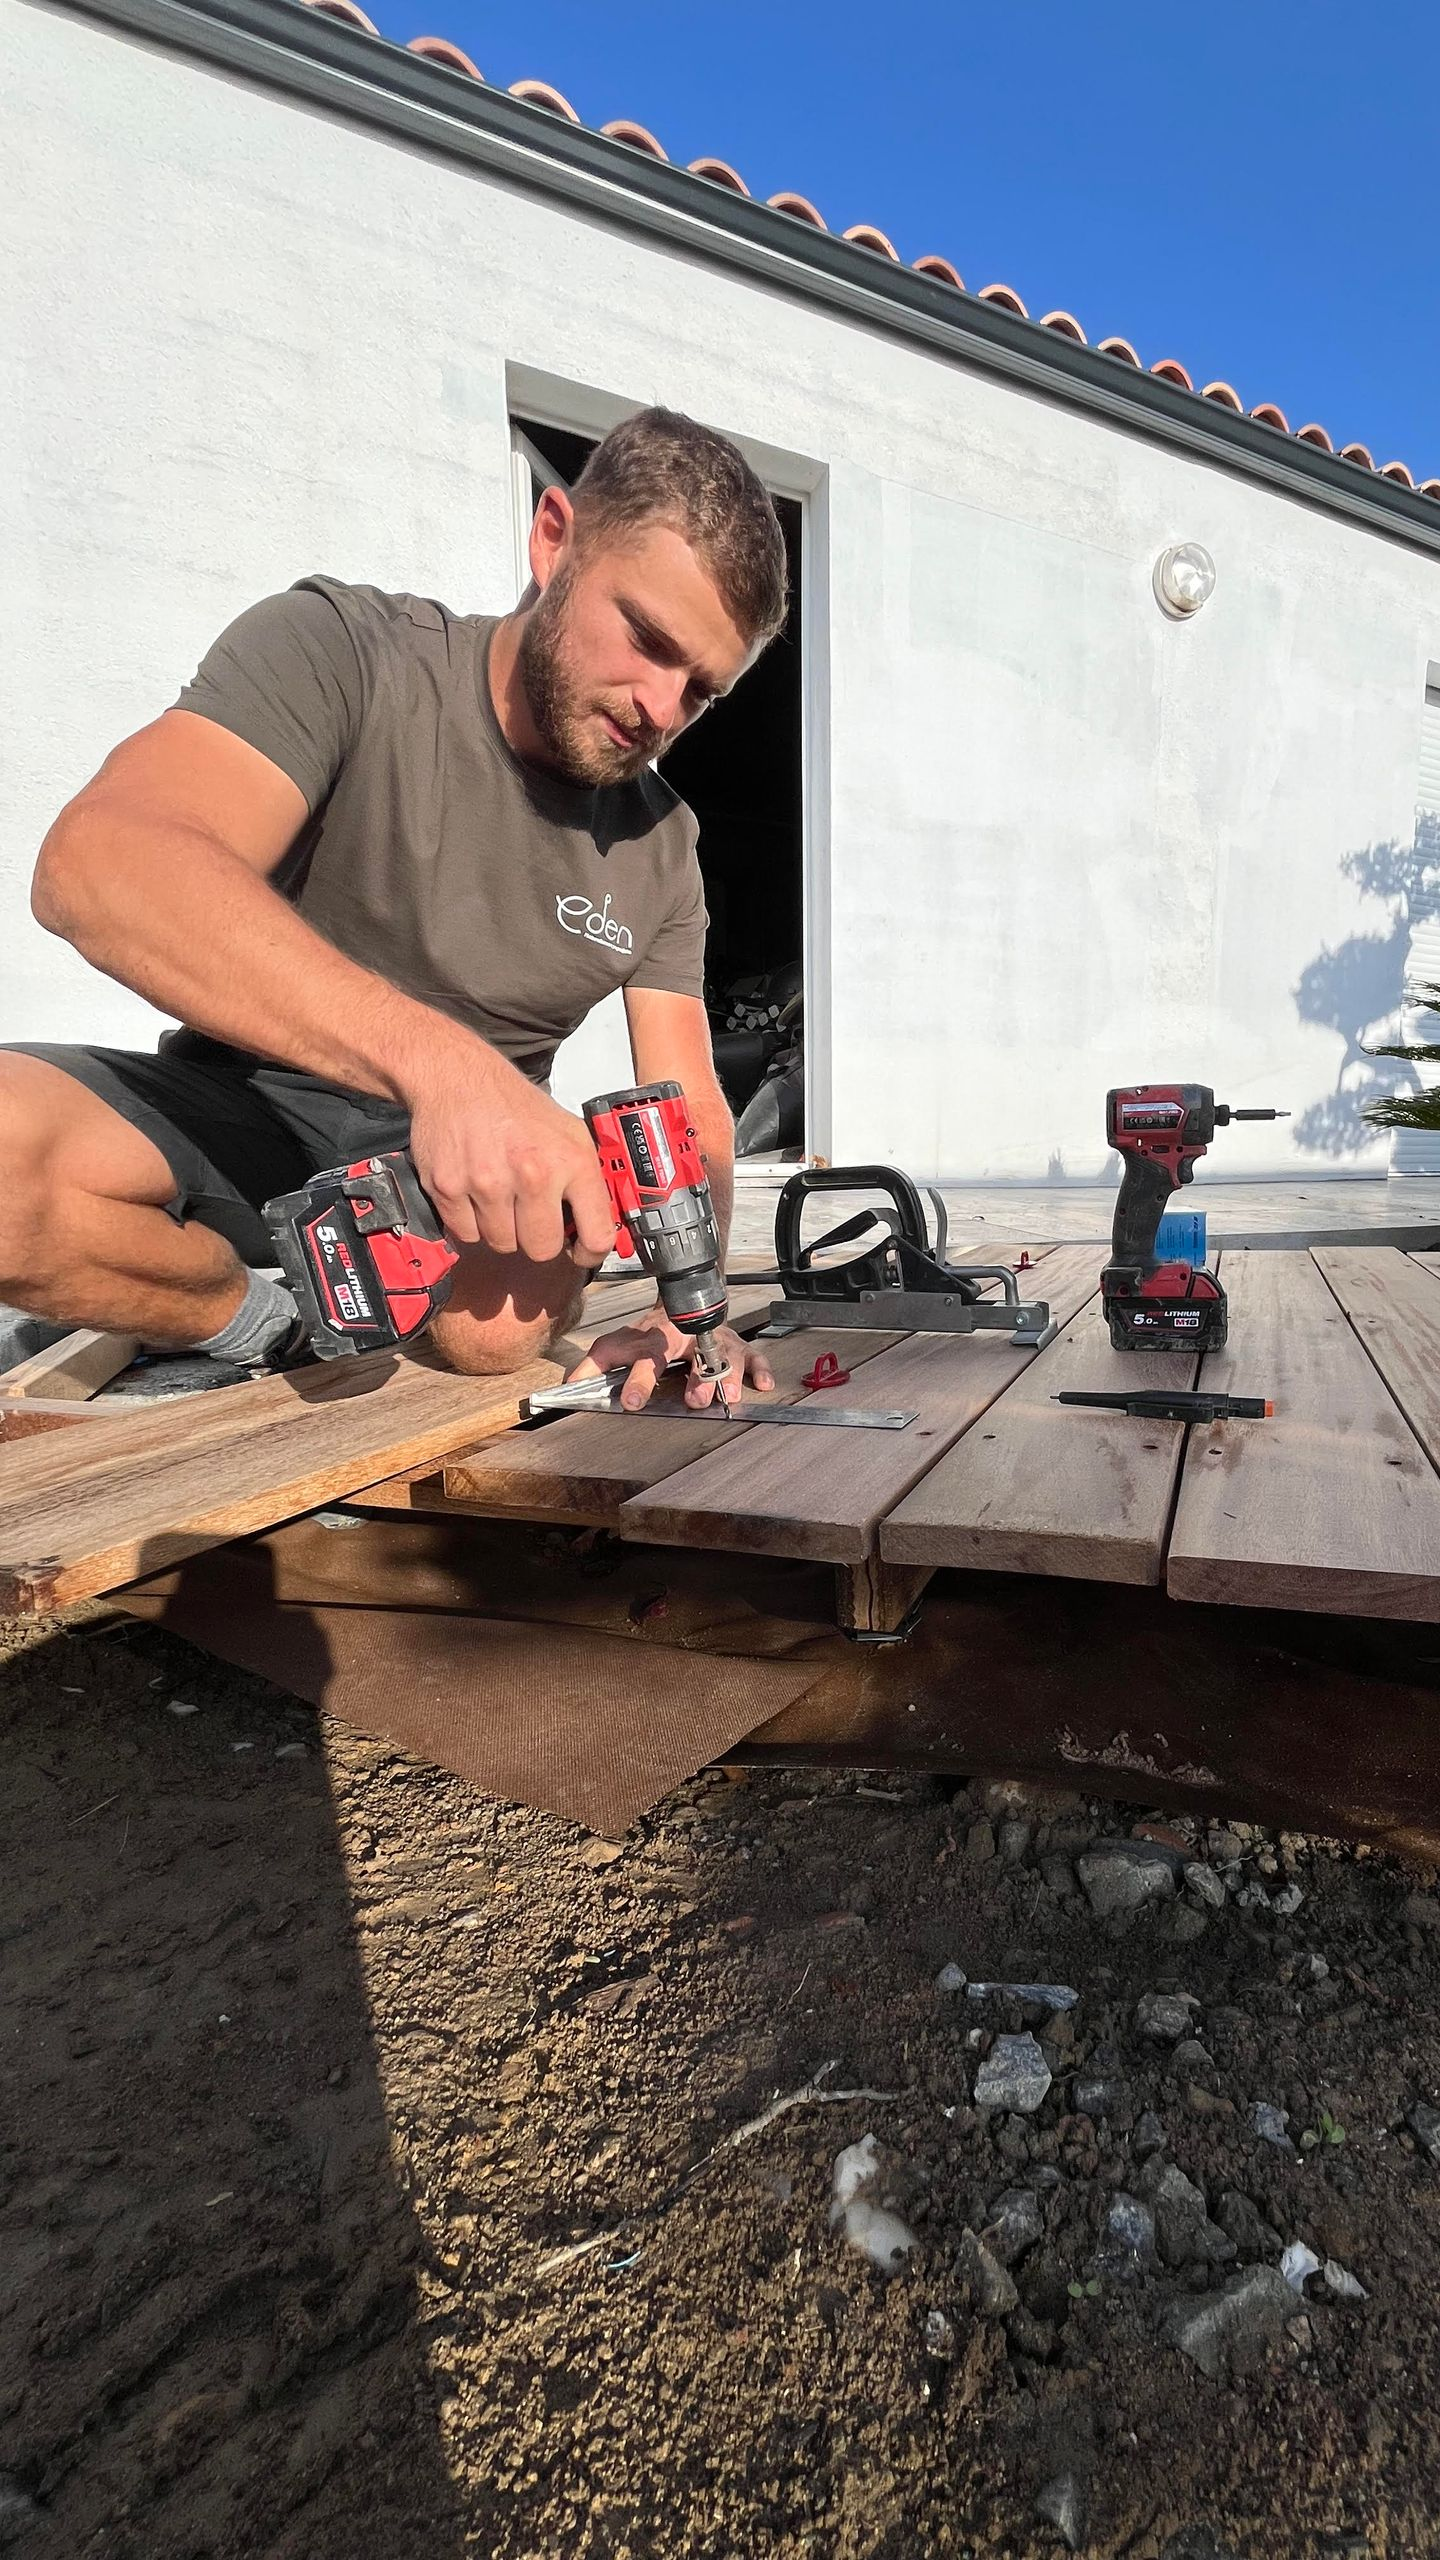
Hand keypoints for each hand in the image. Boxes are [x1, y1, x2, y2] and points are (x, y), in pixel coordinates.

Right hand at [403, 1031, 616, 1262]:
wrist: (458, 1078)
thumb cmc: (514, 1107)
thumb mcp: (569, 1132)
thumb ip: (586, 1179)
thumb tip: (597, 1226)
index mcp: (571, 1161)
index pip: (596, 1235)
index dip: (589, 1253)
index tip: (581, 1253)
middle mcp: (532, 1174)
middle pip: (541, 1249)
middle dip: (537, 1237)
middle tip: (529, 1214)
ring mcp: (488, 1184)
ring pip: (501, 1244)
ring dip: (501, 1228)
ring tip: (499, 1193)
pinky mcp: (449, 1188)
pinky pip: (466, 1233)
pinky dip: (469, 1221)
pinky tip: (473, 1191)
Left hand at [567, 1314, 774, 1411]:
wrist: (682, 1300)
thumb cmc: (649, 1332)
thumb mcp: (618, 1344)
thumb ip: (594, 1364)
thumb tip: (568, 1384)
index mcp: (657, 1340)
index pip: (647, 1360)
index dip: (639, 1381)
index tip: (632, 1402)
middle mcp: (688, 1339)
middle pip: (695, 1357)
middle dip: (697, 1378)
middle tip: (695, 1401)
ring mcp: (716, 1341)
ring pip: (727, 1356)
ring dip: (729, 1377)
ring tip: (728, 1397)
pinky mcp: (737, 1346)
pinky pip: (753, 1356)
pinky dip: (760, 1369)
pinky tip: (763, 1384)